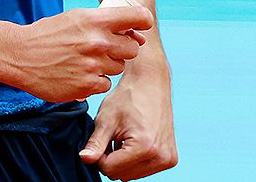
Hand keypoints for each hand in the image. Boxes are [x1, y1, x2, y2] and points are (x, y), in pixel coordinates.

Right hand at [5, 7, 151, 102]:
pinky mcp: (87, 86)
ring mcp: (93, 65)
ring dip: (107, 65)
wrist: (20, 56)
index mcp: (95, 20)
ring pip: (119, 67)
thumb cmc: (49, 35)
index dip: (143, 22)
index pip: (138, 17)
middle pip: (133, 48)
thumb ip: (107, 24)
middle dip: (122, 48)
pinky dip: (95, 81)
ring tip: (83, 60)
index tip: (141, 27)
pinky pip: (105, 84)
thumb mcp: (75, 18)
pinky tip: (77, 73)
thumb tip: (138, 35)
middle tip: (102, 48)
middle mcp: (97, 42)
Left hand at [80, 58, 176, 179]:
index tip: (104, 137)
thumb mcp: (107, 119)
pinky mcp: (170, 159)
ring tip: (124, 137)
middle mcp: (161, 156)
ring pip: (131, 176)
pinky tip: (134, 141)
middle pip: (121, 175)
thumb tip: (84, 159)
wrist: (151, 83)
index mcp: (145, 147)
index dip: (100, 155)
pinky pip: (143, 171)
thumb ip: (95, 142)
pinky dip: (134, 160)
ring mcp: (168, 159)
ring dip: (123, 161)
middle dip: (112, 159)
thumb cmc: (128, 97)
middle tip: (113, 136)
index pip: (110, 169)